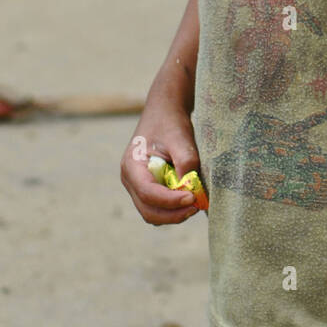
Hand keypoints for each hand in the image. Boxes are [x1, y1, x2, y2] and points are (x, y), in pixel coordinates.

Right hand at [120, 95, 203, 226]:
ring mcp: (136, 186)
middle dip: (173, 214)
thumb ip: (186, 163)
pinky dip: (172, 209)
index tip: (193, 198)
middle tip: (196, 206)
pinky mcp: (147, 188)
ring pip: (152, 213)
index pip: (148, 193)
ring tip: (195, 203)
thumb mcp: (180, 138)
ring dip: (173, 214)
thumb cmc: (170, 123)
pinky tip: (189, 198)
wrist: (165, 112)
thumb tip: (192, 189)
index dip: (171, 201)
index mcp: (132, 165)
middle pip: (148, 210)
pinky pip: (157, 207)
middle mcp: (130, 179)